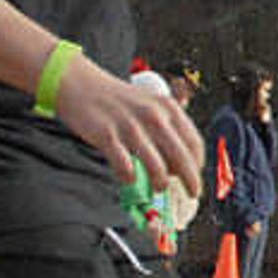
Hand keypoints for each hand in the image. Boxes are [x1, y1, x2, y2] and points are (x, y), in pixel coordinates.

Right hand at [57, 59, 205, 197]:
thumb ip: (166, 127)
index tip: (197, 175)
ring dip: (161, 183)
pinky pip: (125, 166)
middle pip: (181, 157)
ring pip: (157, 166)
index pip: (194, 142)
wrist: (79, 83)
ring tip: (159, 187)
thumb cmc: (116, 99)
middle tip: (193, 193)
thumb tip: (178, 161)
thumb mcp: (150, 103)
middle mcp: (153, 116)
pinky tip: (130, 179)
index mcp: (167, 107)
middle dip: (191, 180)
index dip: (198, 163)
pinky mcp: (107, 136)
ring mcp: (130, 126)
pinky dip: (130, 177)